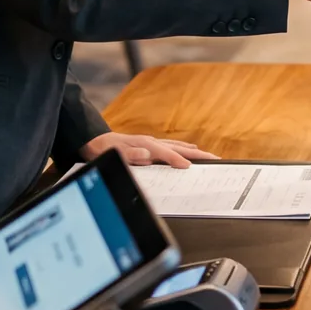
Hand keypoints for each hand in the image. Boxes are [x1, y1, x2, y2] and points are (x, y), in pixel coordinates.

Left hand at [80, 131, 219, 167]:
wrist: (95, 142)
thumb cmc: (104, 150)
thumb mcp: (114, 153)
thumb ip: (131, 154)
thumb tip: (147, 154)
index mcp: (144, 145)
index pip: (165, 154)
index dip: (178, 160)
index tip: (190, 167)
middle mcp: (150, 142)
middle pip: (178, 148)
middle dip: (198, 155)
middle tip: (215, 159)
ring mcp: (152, 142)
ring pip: (177, 146)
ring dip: (194, 152)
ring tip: (208, 156)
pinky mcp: (150, 145)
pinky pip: (172, 147)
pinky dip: (184, 149)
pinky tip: (190, 151)